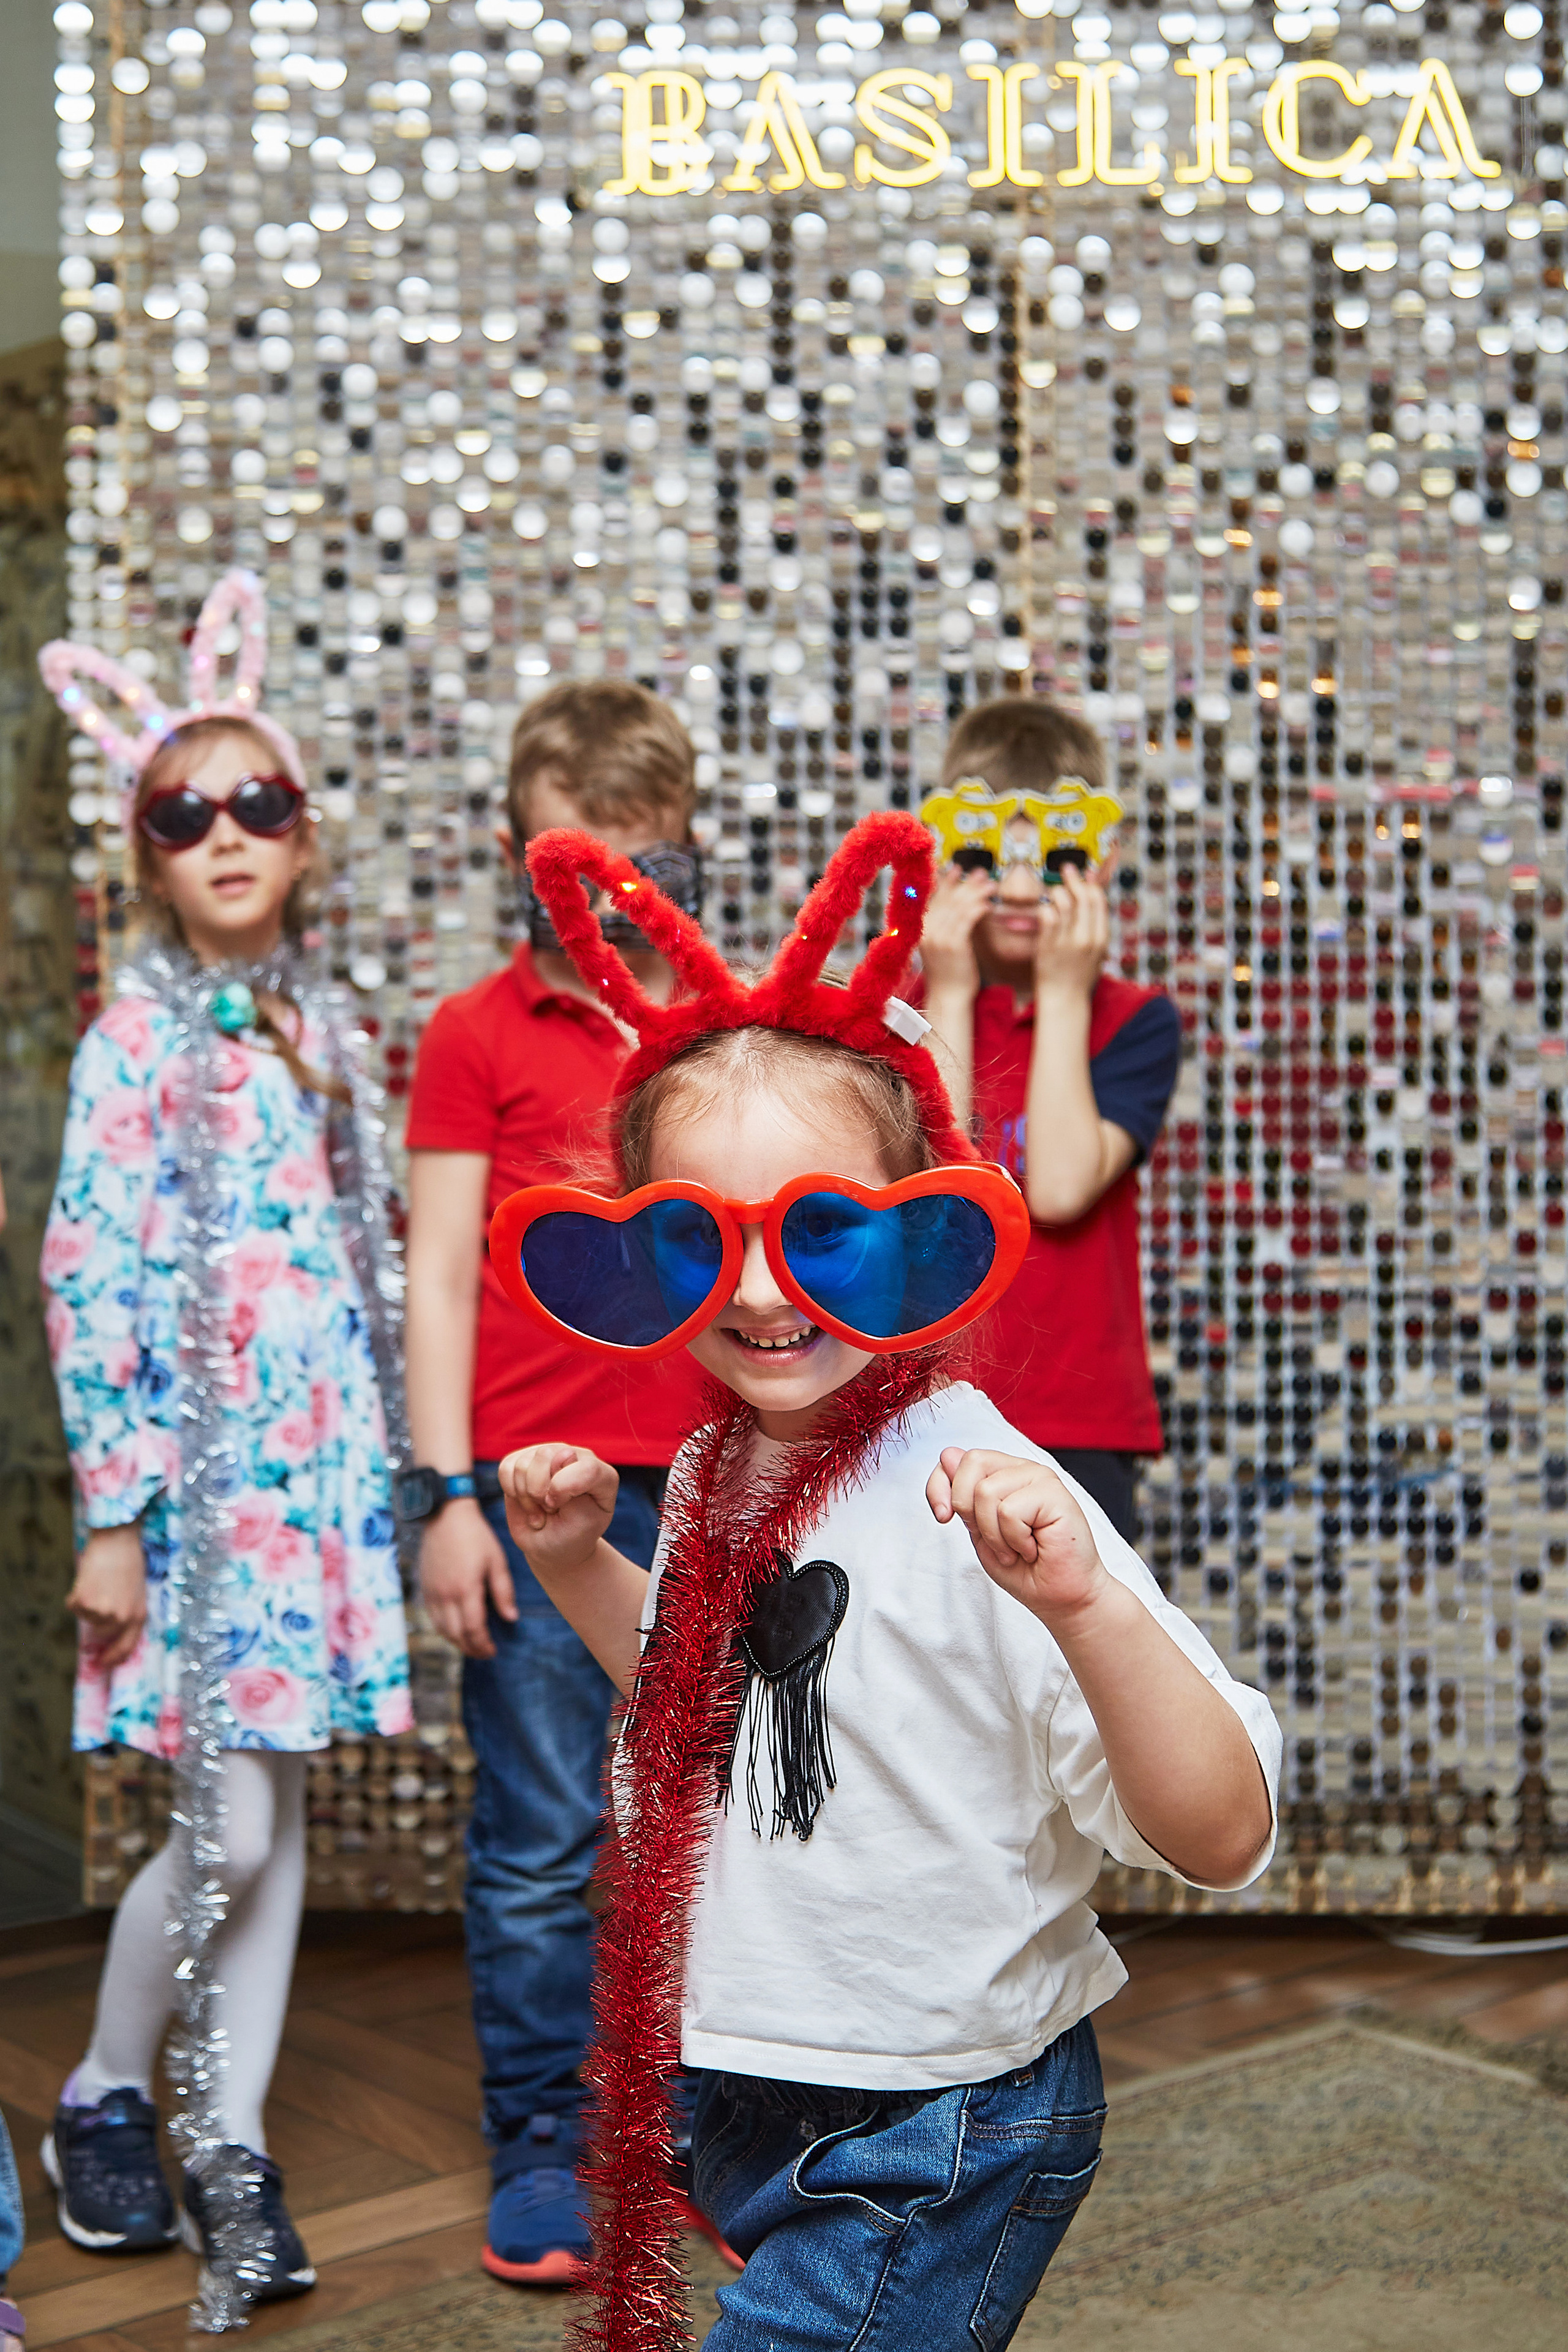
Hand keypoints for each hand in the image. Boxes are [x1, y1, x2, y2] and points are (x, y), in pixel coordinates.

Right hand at [68, 1525, 147, 1669]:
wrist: (117, 1541)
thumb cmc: (129, 1562)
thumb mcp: (136, 1592)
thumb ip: (126, 1613)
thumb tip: (106, 1632)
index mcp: (138, 1616)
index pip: (126, 1649)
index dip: (113, 1659)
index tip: (102, 1663)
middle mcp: (121, 1619)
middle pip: (100, 1632)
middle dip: (95, 1620)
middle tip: (94, 1601)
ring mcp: (102, 1612)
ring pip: (86, 1616)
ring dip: (87, 1601)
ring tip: (99, 1581)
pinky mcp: (84, 1602)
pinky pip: (73, 1605)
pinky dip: (76, 1593)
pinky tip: (89, 1578)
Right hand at [418, 1498, 516, 1659]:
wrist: (445, 1515)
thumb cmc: (476, 1536)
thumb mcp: (497, 1560)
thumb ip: (503, 1591)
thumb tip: (511, 1618)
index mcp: (466, 1589)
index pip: (474, 1629)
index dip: (483, 1645)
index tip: (493, 1651)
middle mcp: (446, 1595)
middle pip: (456, 1634)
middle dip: (470, 1648)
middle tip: (483, 1653)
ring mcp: (432, 1592)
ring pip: (441, 1629)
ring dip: (456, 1642)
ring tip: (470, 1645)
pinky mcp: (424, 1587)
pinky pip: (432, 1617)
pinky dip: (443, 1629)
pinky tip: (454, 1629)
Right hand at [499, 1445, 618, 1581]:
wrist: (553, 1546)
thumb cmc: (573, 1535)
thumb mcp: (586, 1520)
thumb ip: (581, 1485)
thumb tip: (563, 1453)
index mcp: (599, 1472)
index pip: (586, 1467)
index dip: (564, 1489)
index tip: (560, 1508)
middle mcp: (573, 1456)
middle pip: (545, 1455)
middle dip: (540, 1492)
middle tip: (550, 1510)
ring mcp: (546, 1456)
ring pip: (523, 1465)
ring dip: (526, 1497)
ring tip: (540, 1510)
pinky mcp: (521, 1462)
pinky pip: (506, 1469)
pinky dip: (511, 1492)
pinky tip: (526, 1502)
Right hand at [920, 864, 993, 999]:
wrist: (948, 997)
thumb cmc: (948, 974)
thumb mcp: (940, 946)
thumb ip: (944, 926)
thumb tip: (954, 906)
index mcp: (921, 929)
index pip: (933, 898)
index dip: (946, 882)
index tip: (957, 869)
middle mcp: (928, 931)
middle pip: (948, 898)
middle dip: (966, 883)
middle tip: (980, 873)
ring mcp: (940, 937)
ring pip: (959, 906)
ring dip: (976, 892)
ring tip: (991, 885)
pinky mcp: (954, 944)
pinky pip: (968, 919)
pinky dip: (979, 908)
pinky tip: (989, 904)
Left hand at [927, 1446, 1107, 1627]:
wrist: (1061, 1598)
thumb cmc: (1025, 1569)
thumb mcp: (979, 1534)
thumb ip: (964, 1498)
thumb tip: (948, 1454)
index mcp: (1001, 1474)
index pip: (955, 1458)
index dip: (938, 1485)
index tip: (943, 1517)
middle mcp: (1021, 1470)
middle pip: (971, 1462)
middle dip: (967, 1509)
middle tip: (992, 1538)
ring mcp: (1040, 1478)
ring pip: (986, 1492)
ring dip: (994, 1534)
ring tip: (1016, 1548)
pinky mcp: (1055, 1493)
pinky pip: (1009, 1511)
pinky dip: (1014, 1540)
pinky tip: (1033, 1549)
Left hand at [1033, 864, 1108, 1002]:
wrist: (1064, 999)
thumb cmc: (1078, 975)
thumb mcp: (1096, 952)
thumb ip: (1095, 928)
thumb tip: (1092, 902)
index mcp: (1101, 938)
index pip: (1098, 901)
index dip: (1091, 883)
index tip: (1085, 873)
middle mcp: (1086, 937)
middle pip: (1082, 897)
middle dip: (1074, 879)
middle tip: (1066, 868)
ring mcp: (1067, 941)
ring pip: (1064, 902)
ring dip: (1057, 891)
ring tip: (1053, 892)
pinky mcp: (1048, 945)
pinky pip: (1047, 915)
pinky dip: (1045, 907)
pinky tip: (1044, 909)